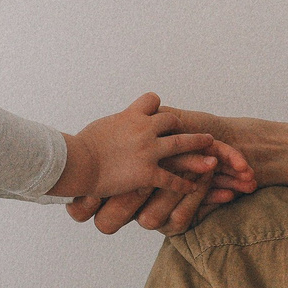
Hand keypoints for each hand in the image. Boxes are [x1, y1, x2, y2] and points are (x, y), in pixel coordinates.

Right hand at [63, 106, 259, 232]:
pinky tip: (194, 187)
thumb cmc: (79, 147)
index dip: (156, 107)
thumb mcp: (99, 127)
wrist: (76, 163)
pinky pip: (172, 179)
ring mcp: (148, 150)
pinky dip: (185, 184)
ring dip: (198, 146)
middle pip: (172, 121)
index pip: (152, 101)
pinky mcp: (147, 173)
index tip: (160, 113)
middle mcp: (144, 128)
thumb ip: (114, 126)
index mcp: (130, 115)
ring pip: (181, 145)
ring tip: (211, 148)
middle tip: (195, 129)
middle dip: (183, 126)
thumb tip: (111, 128)